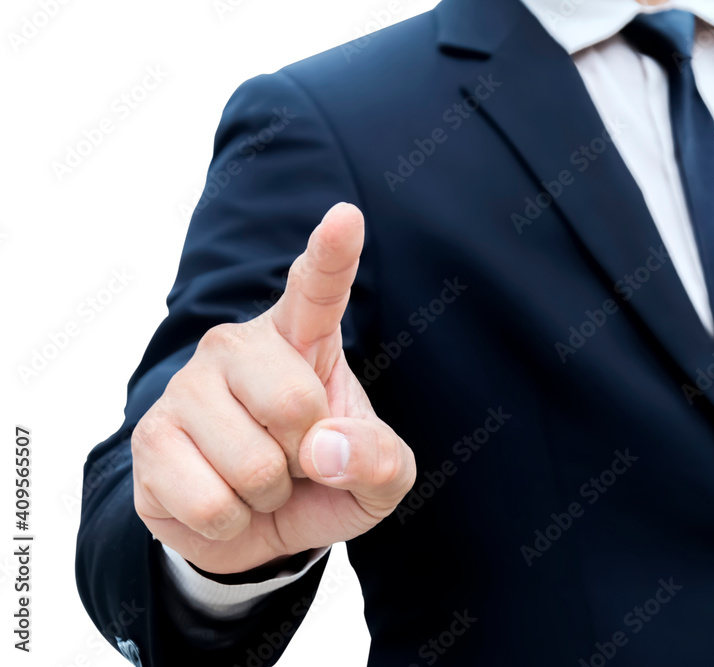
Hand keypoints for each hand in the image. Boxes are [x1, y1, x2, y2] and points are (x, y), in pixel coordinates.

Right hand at [131, 203, 415, 573]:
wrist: (257, 523)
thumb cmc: (324, 478)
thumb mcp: (379, 476)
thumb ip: (381, 460)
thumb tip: (324, 450)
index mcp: (302, 337)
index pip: (317, 288)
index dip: (332, 254)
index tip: (346, 216)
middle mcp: (236, 347)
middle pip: (294, 403)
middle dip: (309, 455)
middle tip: (296, 458)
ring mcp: (187, 388)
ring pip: (253, 464)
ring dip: (270, 494)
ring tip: (262, 480)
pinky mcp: (149, 439)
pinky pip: (212, 503)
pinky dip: (234, 522)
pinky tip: (226, 502)